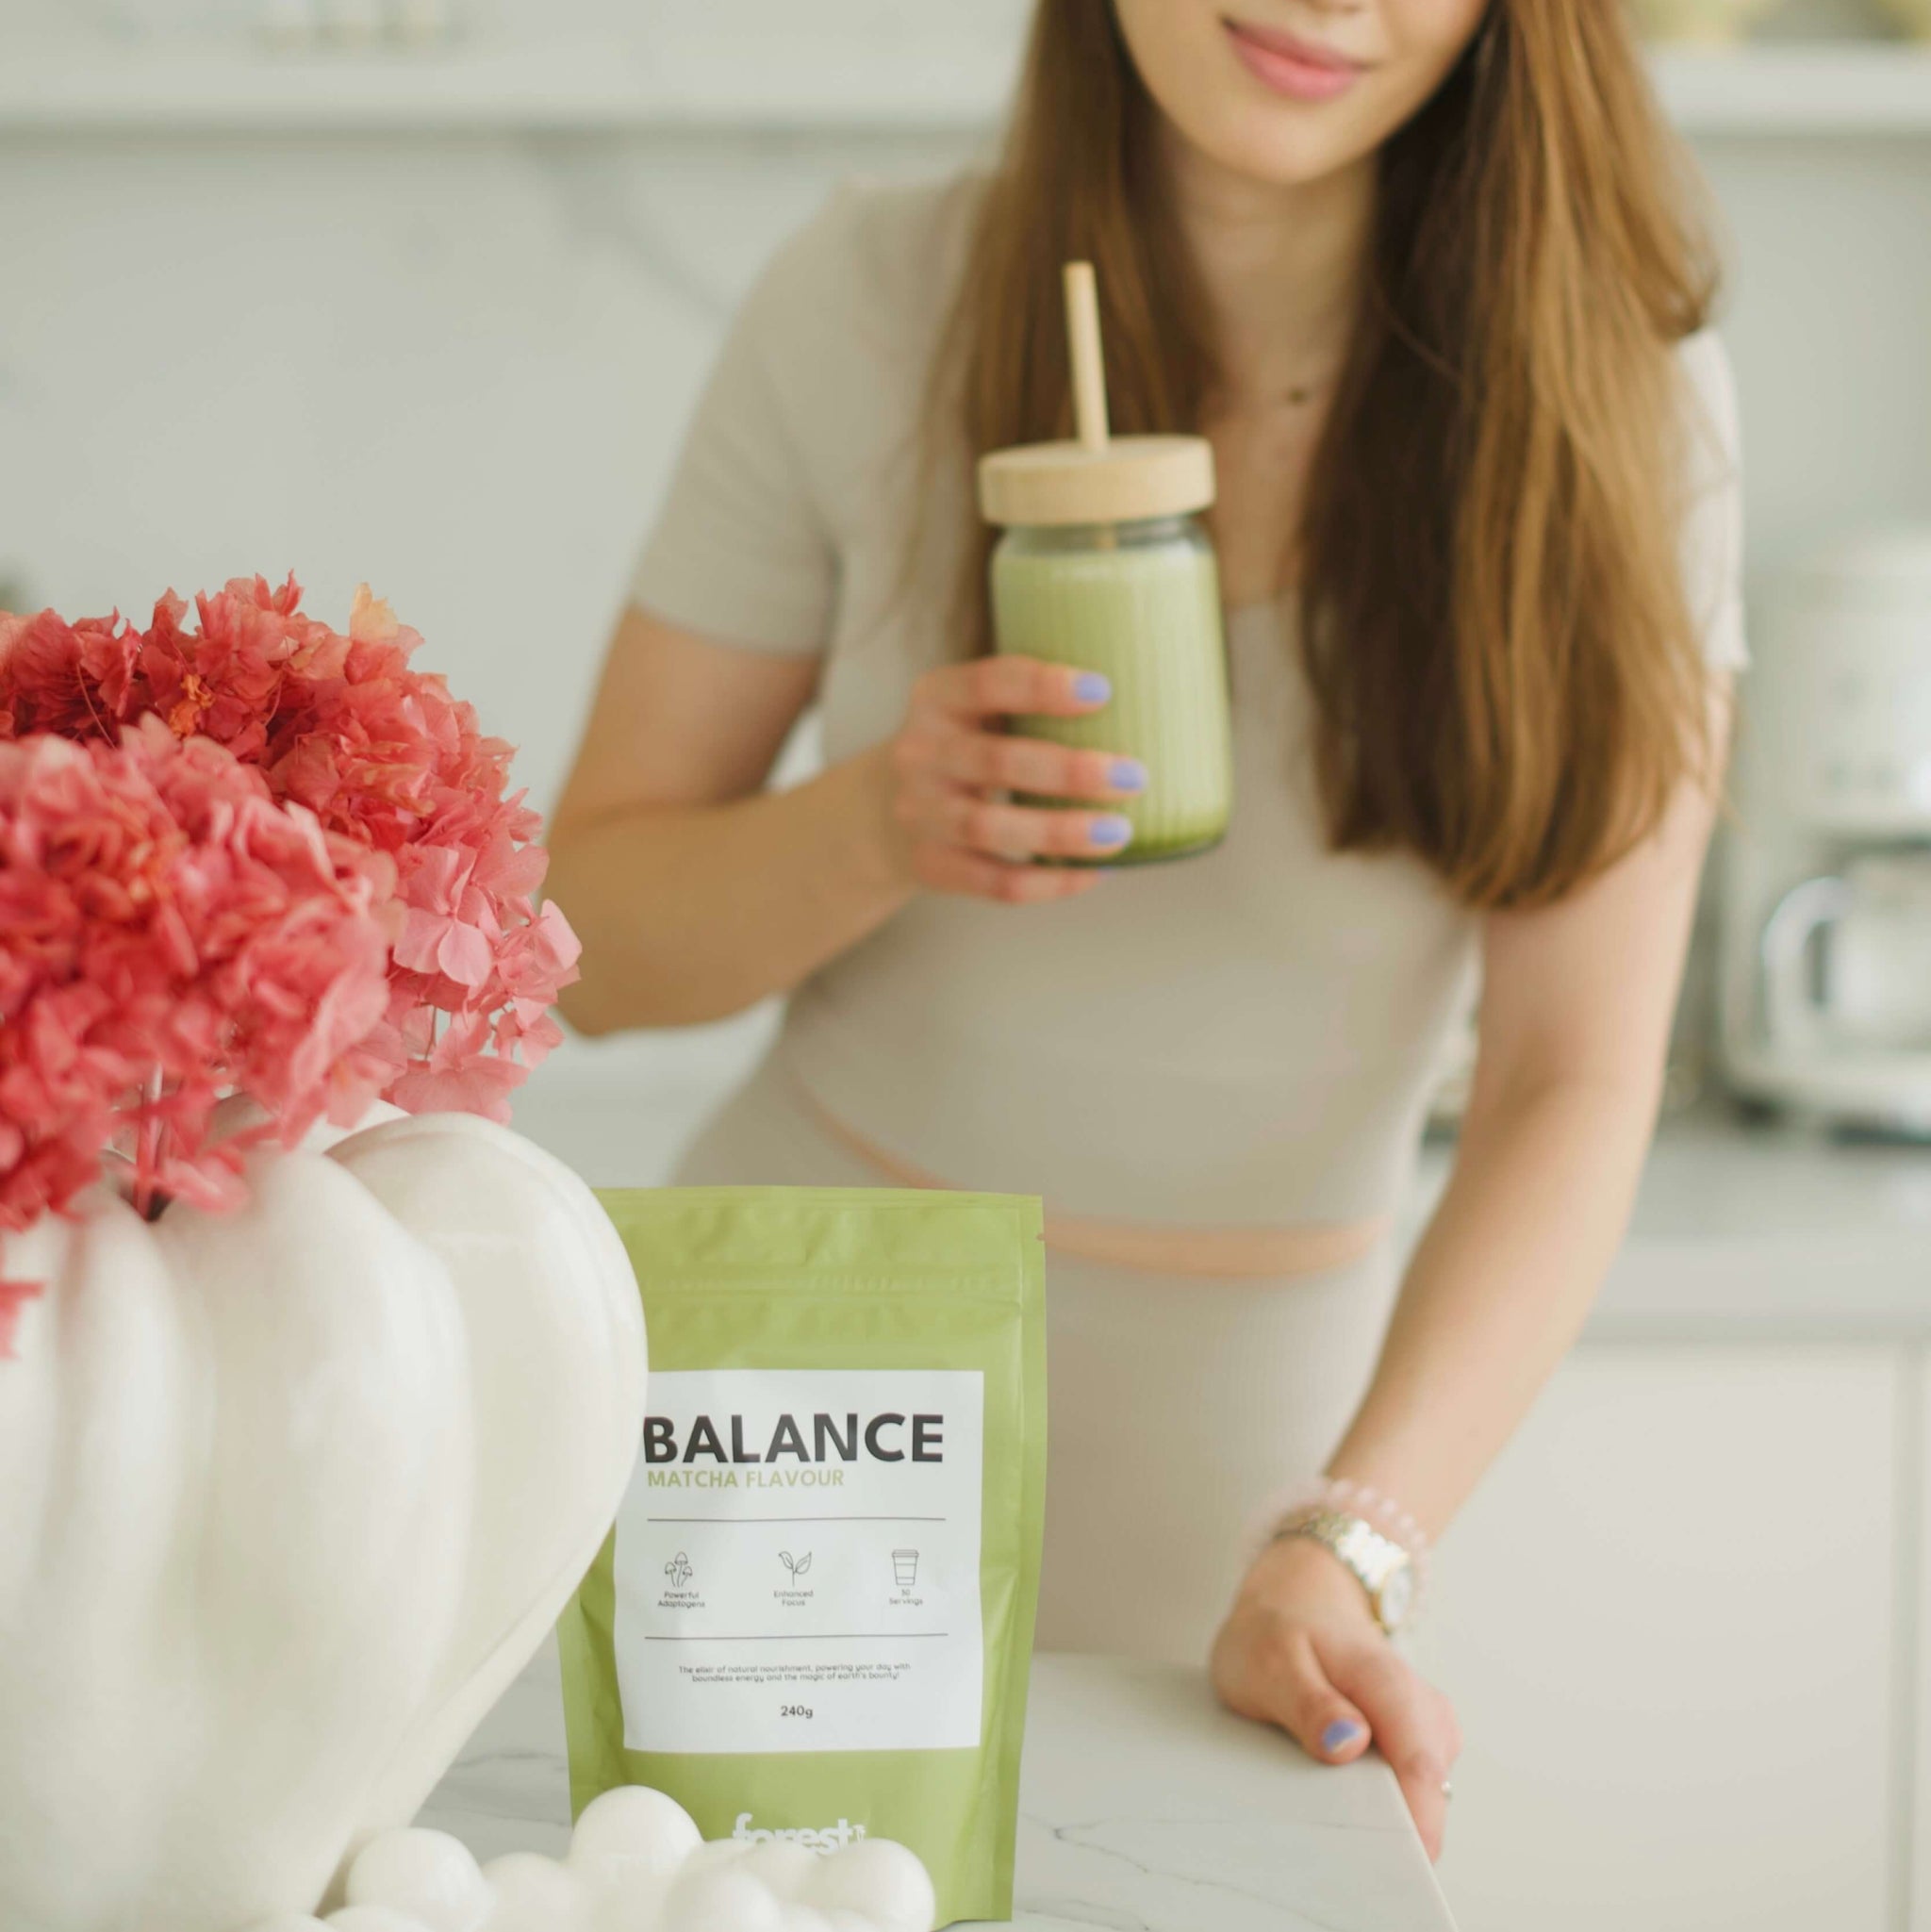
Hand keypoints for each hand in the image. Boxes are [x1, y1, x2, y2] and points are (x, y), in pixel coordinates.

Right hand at [874, 655, 1146, 902]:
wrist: (885, 807)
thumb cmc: (967, 745)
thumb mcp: (977, 709)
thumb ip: (1034, 703)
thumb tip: (1150, 706)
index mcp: (936, 697)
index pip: (986, 684)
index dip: (1042, 687)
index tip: (1103, 691)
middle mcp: (920, 753)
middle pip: (995, 762)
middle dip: (1069, 771)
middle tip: (1133, 776)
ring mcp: (920, 813)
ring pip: (990, 828)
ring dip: (1061, 832)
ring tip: (1119, 832)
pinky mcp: (929, 864)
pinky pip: (993, 882)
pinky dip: (1049, 882)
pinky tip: (1095, 872)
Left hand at [1210, 1534, 1462, 1858]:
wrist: (1294, 1601)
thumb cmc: (1278, 1632)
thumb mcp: (1270, 1661)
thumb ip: (1308, 1702)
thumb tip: (1348, 1743)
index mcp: (1385, 1679)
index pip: (1420, 1764)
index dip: (1413, 1823)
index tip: (1386, 1862)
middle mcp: (1419, 1704)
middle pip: (1430, 1789)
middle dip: (1396, 1827)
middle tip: (1339, 1845)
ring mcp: (1422, 1725)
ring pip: (1425, 1793)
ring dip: (1388, 1816)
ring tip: (1331, 1814)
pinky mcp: (1413, 1741)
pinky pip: (1411, 1788)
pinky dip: (1384, 1804)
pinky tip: (1346, 1801)